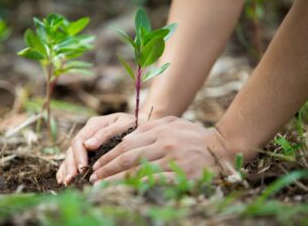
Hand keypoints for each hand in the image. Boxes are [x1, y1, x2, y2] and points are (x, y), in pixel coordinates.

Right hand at [56, 112, 147, 184]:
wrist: (143, 125)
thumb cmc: (135, 125)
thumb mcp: (124, 125)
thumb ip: (106, 133)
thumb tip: (88, 145)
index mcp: (95, 124)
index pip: (80, 140)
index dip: (78, 155)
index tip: (81, 168)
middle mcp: (88, 132)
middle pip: (73, 148)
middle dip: (70, 165)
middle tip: (70, 180)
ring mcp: (87, 141)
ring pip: (71, 154)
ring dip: (67, 168)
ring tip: (65, 182)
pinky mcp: (89, 150)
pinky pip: (74, 159)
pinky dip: (67, 168)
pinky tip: (63, 179)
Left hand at [89, 116, 236, 183]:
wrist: (223, 147)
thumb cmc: (194, 136)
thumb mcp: (173, 123)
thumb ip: (150, 128)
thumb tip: (126, 138)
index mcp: (160, 130)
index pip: (127, 144)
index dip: (109, 156)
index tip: (96, 165)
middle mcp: (164, 143)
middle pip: (128, 157)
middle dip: (107, 169)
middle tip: (93, 178)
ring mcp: (173, 158)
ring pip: (137, 170)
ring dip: (116, 180)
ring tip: (101, 187)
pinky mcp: (182, 174)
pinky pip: (154, 182)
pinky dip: (136, 187)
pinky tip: (125, 192)